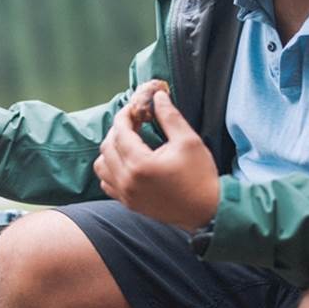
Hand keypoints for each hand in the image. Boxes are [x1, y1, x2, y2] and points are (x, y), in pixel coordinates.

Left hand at [94, 90, 218, 230]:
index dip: (125, 115)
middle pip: (107, 146)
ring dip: (110, 149)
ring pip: (101, 165)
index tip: (135, 107)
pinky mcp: (129, 203)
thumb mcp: (188, 140)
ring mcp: (126, 194)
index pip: (120, 131)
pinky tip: (127, 162)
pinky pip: (106, 183)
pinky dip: (111, 169)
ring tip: (129, 141)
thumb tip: (157, 96)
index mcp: (140, 164)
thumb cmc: (200, 175)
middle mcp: (127, 181)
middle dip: (118, 129)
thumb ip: (169, 116)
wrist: (207, 211)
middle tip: (134, 122)